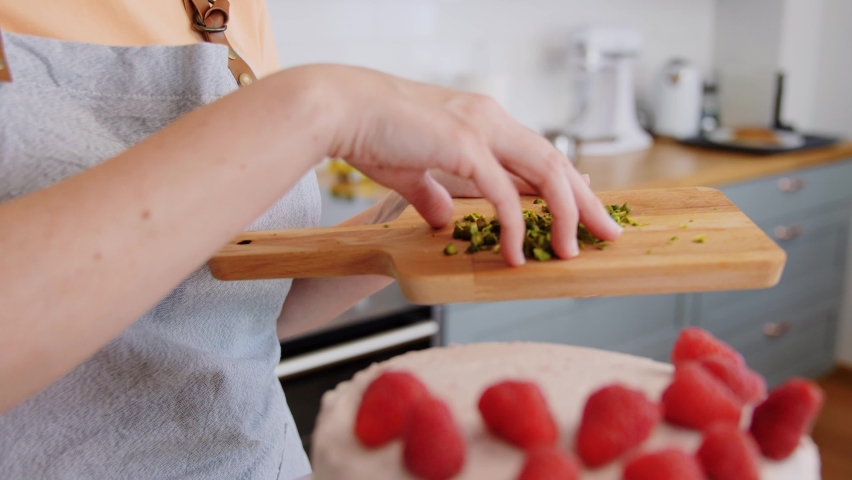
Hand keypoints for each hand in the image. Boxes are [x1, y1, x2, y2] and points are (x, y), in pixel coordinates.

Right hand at [302, 65, 621, 265]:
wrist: (340, 109)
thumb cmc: (371, 133)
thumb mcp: (411, 169)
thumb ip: (434, 193)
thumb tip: (443, 221)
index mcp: (484, 121)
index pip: (538, 155)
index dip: (566, 186)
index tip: (584, 212)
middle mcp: (492, 120)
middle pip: (556, 163)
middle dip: (586, 200)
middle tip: (608, 232)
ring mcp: (482, 129)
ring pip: (545, 173)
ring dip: (565, 213)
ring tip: (574, 249)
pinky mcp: (464, 146)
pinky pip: (503, 194)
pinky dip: (515, 225)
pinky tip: (518, 253)